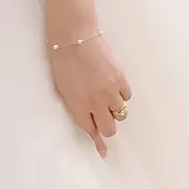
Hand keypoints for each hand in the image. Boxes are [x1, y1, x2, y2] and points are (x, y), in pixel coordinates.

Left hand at [48, 31, 131, 158]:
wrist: (73, 36)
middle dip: (107, 126)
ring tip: (105, 94)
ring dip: (114, 108)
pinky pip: (127, 96)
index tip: (104, 152)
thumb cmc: (62, 60)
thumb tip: (87, 119)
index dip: (98, 142)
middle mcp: (96, 102)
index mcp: (78, 106)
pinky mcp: (120, 78)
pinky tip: (112, 85)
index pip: (91, 132)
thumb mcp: (63, 88)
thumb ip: (76, 106)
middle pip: (110, 127)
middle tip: (103, 118)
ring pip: (121, 112)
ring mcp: (110, 90)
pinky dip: (121, 94)